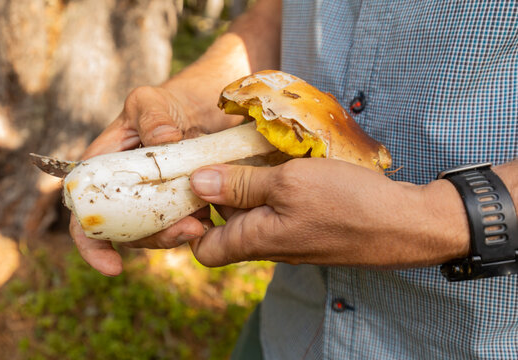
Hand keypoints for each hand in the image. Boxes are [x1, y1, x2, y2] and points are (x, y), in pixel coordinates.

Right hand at [70, 86, 207, 275]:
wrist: (195, 110)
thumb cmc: (162, 105)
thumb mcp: (149, 102)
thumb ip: (151, 118)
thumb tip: (165, 140)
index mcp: (102, 173)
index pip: (85, 216)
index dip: (92, 246)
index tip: (113, 267)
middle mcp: (125, 194)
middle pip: (128, 232)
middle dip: (155, 238)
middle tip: (187, 230)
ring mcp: (154, 202)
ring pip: (159, 231)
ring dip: (179, 232)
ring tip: (203, 221)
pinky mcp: (181, 204)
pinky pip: (185, 222)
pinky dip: (197, 222)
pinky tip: (211, 214)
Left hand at [189, 158, 469, 267]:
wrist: (406, 224)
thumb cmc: (347, 203)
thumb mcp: (289, 183)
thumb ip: (241, 185)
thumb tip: (196, 183)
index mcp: (256, 240)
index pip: (204, 249)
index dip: (192, 222)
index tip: (192, 187)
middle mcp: (269, 244)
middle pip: (228, 224)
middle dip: (221, 190)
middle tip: (224, 152)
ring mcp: (291, 236)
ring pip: (255, 212)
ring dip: (250, 183)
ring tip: (256, 150)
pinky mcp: (310, 226)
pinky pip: (279, 208)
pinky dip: (274, 186)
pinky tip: (285, 161)